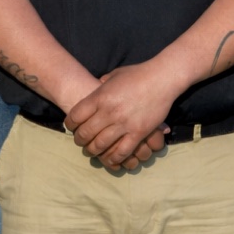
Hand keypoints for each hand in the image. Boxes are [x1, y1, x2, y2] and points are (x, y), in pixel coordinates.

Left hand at [65, 61, 183, 168]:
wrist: (163, 78)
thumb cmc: (138, 74)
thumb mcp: (114, 75)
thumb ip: (101, 84)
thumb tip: (94, 88)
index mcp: (100, 96)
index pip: (76, 116)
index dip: (70, 124)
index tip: (70, 127)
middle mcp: (109, 111)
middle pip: (85, 133)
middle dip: (79, 140)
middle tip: (80, 142)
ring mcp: (124, 123)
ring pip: (101, 145)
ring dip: (93, 150)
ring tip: (92, 151)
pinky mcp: (138, 132)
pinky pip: (122, 151)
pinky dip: (113, 158)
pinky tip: (110, 159)